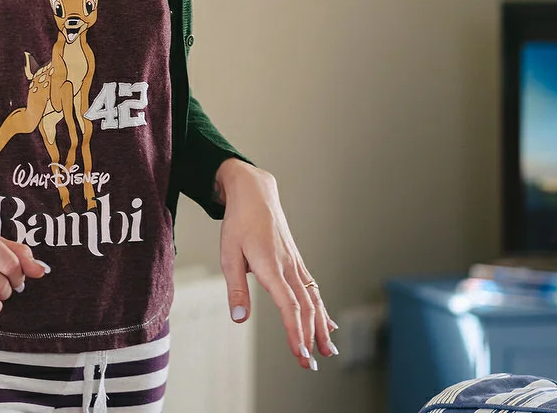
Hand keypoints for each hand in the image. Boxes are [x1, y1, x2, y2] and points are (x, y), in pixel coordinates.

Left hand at [215, 159, 337, 370]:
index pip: (289, 305)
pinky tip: (327, 324)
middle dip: (311, 337)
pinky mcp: (297, 262)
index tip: (300, 353)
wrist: (255, 192)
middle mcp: (289, 267)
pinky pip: (313, 289)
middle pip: (306, 307)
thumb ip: (236, 287)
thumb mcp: (228, 253)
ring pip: (314, 299)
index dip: (296, 331)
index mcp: (272, 266)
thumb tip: (240, 318)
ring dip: (321, 327)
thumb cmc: (238, 222)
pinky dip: (321, 309)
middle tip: (313, 364)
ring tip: (328, 351)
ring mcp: (296, 264)